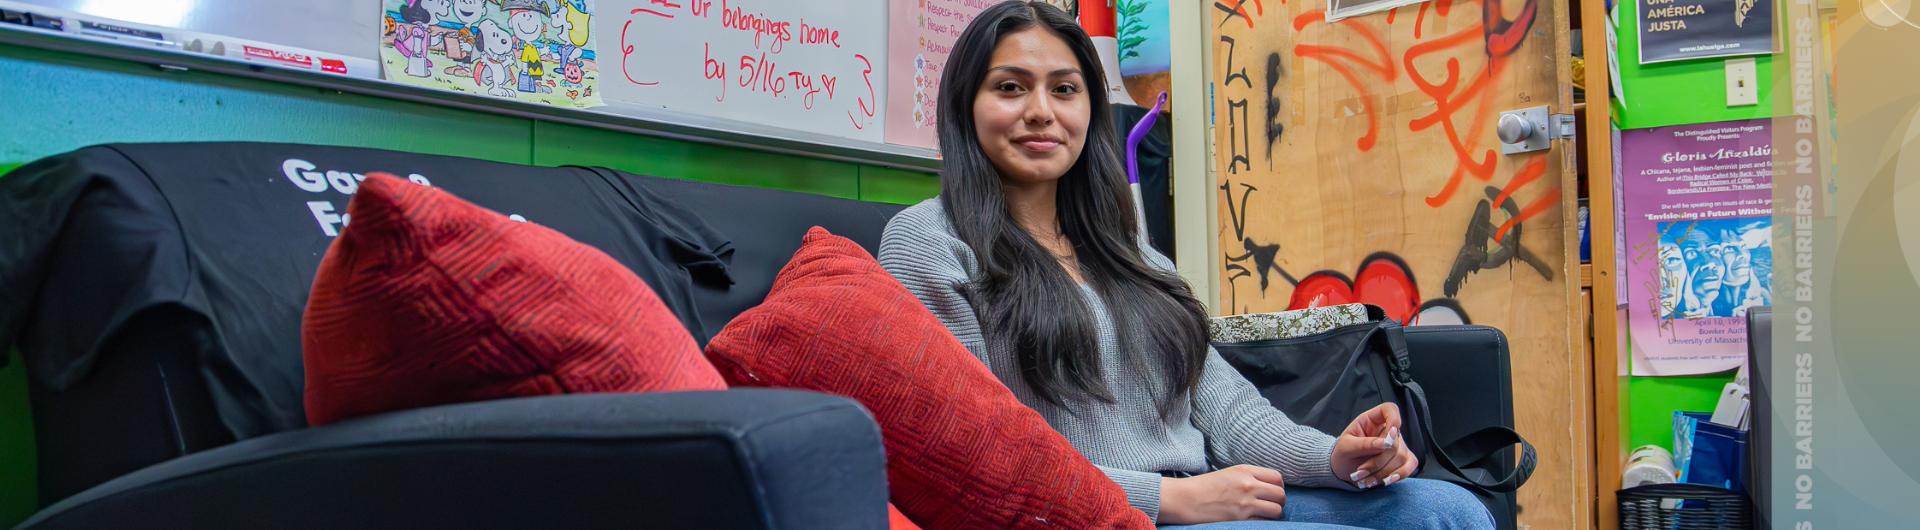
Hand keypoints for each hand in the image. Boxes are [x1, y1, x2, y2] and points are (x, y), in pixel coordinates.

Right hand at [1158, 465, 1288, 523]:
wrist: (1184, 499)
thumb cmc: (1203, 487)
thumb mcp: (1228, 474)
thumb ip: (1248, 477)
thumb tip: (1267, 487)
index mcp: (1245, 470)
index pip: (1277, 477)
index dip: (1278, 486)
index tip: (1271, 492)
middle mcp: (1248, 485)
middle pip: (1280, 494)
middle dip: (1278, 501)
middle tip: (1269, 505)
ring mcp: (1245, 503)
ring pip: (1277, 510)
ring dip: (1273, 514)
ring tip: (1263, 515)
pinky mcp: (1241, 519)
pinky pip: (1265, 522)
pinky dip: (1262, 523)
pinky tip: (1253, 521)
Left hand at [1331, 402, 1418, 488]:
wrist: (1342, 470)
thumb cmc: (1342, 454)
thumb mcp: (1347, 447)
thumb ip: (1365, 444)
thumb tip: (1387, 442)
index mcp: (1372, 420)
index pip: (1390, 409)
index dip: (1393, 419)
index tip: (1388, 435)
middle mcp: (1387, 431)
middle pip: (1395, 441)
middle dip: (1377, 461)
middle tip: (1360, 472)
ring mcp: (1397, 446)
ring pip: (1401, 457)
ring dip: (1382, 472)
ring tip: (1364, 481)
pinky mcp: (1402, 460)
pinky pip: (1410, 466)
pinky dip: (1397, 476)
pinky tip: (1384, 482)